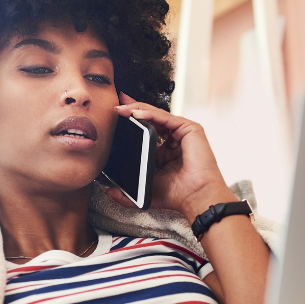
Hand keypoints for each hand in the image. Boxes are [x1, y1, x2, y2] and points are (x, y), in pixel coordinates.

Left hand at [110, 92, 236, 221]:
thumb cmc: (178, 195)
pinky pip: (166, 117)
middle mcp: (176, 139)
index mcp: (167, 151)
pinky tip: (135, 114)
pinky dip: (150, 114)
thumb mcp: (146, 192)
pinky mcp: (191, 129)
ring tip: (121, 109)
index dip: (133, 123)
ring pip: (157, 115)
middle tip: (116, 105)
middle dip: (133, 110)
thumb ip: (127, 193)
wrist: (196, 198)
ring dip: (138, 110)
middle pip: (152, 119)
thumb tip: (109, 192)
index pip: (148, 131)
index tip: (116, 118)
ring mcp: (184, 132)